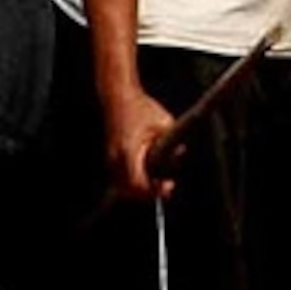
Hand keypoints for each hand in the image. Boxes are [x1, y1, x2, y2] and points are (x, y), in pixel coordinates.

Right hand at [105, 83, 179, 201]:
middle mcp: (116, 157)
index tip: (168, 186)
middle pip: (129, 191)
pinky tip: (147, 174)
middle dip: (148, 193)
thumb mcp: (164, 123)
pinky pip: (119, 178)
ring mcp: (111, 158)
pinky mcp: (110, 156)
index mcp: (129, 151)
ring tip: (157, 181)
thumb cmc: (141, 107)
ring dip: (140, 189)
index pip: (139, 184)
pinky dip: (132, 182)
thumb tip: (179, 156)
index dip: (154, 191)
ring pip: (122, 186)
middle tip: (165, 186)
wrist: (119, 96)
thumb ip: (173, 142)